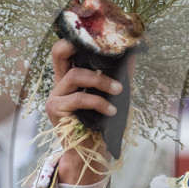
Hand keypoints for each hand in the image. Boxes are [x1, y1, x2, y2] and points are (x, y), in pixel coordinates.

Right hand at [47, 38, 123, 185]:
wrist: (91, 153)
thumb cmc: (102, 124)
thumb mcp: (113, 96)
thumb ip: (120, 76)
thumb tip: (133, 53)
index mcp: (70, 76)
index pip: (66, 49)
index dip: (78, 38)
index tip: (99, 33)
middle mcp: (59, 83)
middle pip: (59, 52)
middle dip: (79, 45)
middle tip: (103, 49)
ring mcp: (55, 95)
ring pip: (76, 75)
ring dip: (101, 81)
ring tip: (118, 90)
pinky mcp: (55, 109)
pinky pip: (79, 98)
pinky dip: (99, 102)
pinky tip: (111, 111)